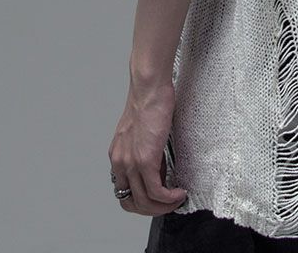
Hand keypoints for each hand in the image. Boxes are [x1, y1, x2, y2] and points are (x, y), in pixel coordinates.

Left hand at [108, 76, 188, 215]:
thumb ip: (145, 151)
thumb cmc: (149, 102)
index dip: (141, 200)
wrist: (149, 88)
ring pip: (144, 201)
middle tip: (169, 204)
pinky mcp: (145, 160)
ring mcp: (131, 163)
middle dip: (152, 209)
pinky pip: (156, 191)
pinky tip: (179, 193)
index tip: (158, 198)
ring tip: (177, 200)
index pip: (123, 191)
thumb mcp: (141, 132)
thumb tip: (160, 167)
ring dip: (163, 207)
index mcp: (118, 156)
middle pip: (131, 203)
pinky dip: (169, 198)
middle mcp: (120, 162)